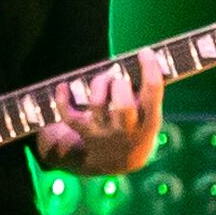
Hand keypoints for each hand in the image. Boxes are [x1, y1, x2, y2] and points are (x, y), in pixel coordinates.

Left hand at [34, 51, 163, 168]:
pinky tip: (63, 86)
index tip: (144, 52)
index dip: (150, 70)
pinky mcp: (84, 132)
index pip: (153, 93)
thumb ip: (147, 93)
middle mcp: (127, 128)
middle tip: (120, 78)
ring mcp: (104, 132)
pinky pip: (70, 116)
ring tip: (102, 79)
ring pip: (97, 105)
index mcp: (149, 121)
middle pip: (123, 105)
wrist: (121, 161)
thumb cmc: (138, 126)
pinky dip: (62, 100)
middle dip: (120, 85)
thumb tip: (143, 58)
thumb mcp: (151, 115)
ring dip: (99, 85)